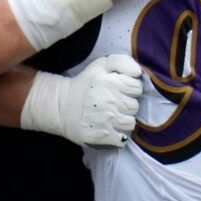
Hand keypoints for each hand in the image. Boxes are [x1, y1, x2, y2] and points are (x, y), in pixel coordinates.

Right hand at [22, 54, 142, 146]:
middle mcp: (112, 101)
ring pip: (130, 123)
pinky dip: (118, 136)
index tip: (120, 91)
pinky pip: (122, 139)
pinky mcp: (104, 136)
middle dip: (127, 105)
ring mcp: (108, 120)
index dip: (130, 89)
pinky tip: (110, 130)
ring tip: (113, 118)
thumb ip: (121, 61)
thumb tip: (138, 72)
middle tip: (114, 105)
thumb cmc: (84, 85)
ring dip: (124, 121)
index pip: (137, 88)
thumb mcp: (100, 65)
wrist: (62, 106)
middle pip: (135, 106)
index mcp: (112, 83)